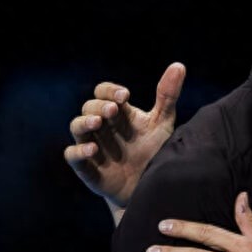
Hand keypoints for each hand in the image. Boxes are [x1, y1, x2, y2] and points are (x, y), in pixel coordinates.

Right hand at [64, 62, 184, 209]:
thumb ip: (168, 96)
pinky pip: (72, 156)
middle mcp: (102, 127)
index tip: (125, 95)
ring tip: (97, 122)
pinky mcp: (87, 168)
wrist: (149, 186)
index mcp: (118, 113)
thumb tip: (179, 66)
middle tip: (113, 110)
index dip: (110, 91)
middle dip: (99, 106)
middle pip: (89, 107)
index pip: (104, 93)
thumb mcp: (162, 123)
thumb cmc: (154, 151)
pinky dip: (78, 151)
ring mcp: (92, 145)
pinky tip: (92, 149)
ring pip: (76, 127)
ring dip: (84, 122)